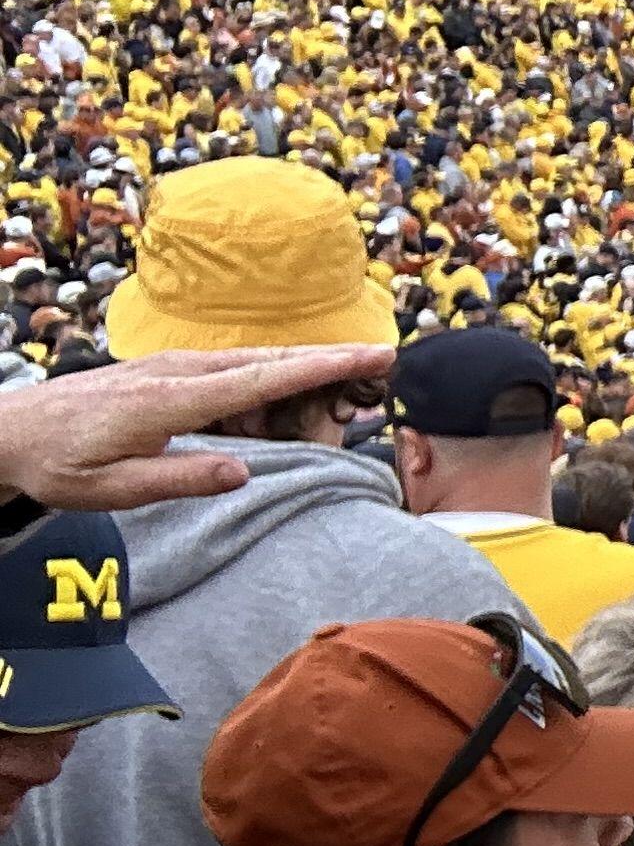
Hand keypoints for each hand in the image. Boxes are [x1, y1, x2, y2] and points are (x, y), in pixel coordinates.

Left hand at [0, 346, 394, 509]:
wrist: (8, 432)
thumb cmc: (57, 464)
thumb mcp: (112, 489)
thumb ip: (180, 479)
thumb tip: (243, 472)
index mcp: (172, 400)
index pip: (263, 379)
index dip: (323, 368)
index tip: (372, 356)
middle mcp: (179, 373)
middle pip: (270, 360)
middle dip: (330, 359)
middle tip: (384, 362)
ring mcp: (172, 368)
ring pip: (253, 364)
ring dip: (299, 376)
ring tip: (336, 398)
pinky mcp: (166, 374)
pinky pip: (230, 373)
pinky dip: (265, 384)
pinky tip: (271, 411)